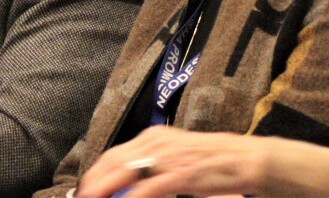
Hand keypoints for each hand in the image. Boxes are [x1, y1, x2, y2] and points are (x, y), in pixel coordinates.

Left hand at [76, 126, 271, 197]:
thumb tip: (130, 182)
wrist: (243, 158)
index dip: (95, 174)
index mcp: (154, 137)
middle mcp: (156, 142)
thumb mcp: (176, 156)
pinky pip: (148, 189)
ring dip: (106, 191)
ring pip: (124, 174)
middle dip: (94, 184)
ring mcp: (168, 157)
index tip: (85, 190)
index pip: (113, 154)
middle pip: (113, 163)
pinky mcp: (181, 173)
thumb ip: (153, 166)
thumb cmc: (212, 160)